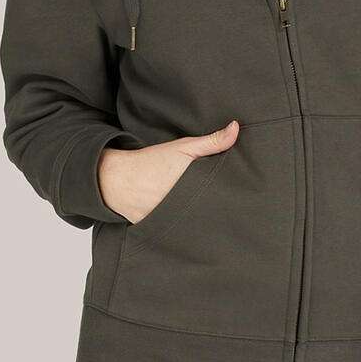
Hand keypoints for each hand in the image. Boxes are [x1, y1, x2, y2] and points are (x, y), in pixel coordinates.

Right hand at [97, 120, 239, 222]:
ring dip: (205, 224)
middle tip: (237, 214)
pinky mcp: (162, 233)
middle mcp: (183, 211)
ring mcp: (172, 224)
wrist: (116, 180)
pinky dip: (187, 230)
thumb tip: (236, 128)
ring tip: (219, 224)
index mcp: (193, 191)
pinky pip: (181, 233)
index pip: (221, 200)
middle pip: (211, 215)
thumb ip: (211, 141)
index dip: (233, 200)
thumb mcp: (182, 148)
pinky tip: (198, 231)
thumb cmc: (151, 162)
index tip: (244, 198)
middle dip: (221, 213)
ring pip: (197, 226)